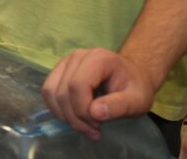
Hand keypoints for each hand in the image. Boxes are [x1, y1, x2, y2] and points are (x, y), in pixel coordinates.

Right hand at [41, 47, 156, 138]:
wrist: (132, 76)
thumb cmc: (136, 87)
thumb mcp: (137, 100)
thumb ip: (119, 106)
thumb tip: (94, 113)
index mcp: (98, 59)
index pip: (77, 85)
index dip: (83, 110)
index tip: (98, 125)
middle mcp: (77, 56)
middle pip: (63, 91)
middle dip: (76, 117)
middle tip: (94, 130)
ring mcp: (66, 61)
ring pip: (51, 92)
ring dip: (65, 115)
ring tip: (85, 125)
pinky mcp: (60, 70)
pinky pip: (48, 91)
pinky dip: (58, 109)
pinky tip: (75, 117)